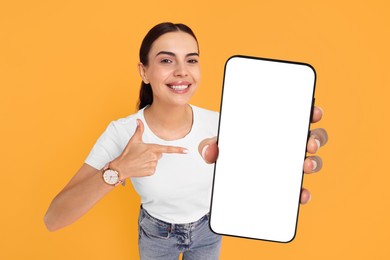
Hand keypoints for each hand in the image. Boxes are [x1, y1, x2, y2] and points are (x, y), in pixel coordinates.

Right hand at [111, 119, 187, 177]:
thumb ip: (139, 130)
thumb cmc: (128, 153)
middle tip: (142, 154)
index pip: (168, 149)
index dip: (178, 150)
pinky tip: (141, 166)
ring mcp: (153, 165)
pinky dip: (148, 168)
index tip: (187, 151)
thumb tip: (138, 120)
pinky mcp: (151, 172)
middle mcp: (154, 157)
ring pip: (156, 161)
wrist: (121, 167)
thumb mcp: (134, 140)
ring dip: (150, 161)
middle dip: (153, 153)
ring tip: (140, 160)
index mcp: (152, 148)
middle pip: (159, 154)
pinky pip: (153, 168)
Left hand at [199, 106, 327, 203]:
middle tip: (309, 143)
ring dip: (314, 163)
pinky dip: (303, 192)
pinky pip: (301, 188)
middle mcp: (289, 145)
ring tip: (305, 166)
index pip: (299, 116)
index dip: (311, 112)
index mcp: (277, 128)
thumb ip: (211, 146)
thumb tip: (209, 151)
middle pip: (312, 137)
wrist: (227, 176)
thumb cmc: (230, 151)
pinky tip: (301, 195)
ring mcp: (290, 165)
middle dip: (316, 138)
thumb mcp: (220, 146)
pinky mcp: (287, 185)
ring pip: (312, 161)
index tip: (313, 112)